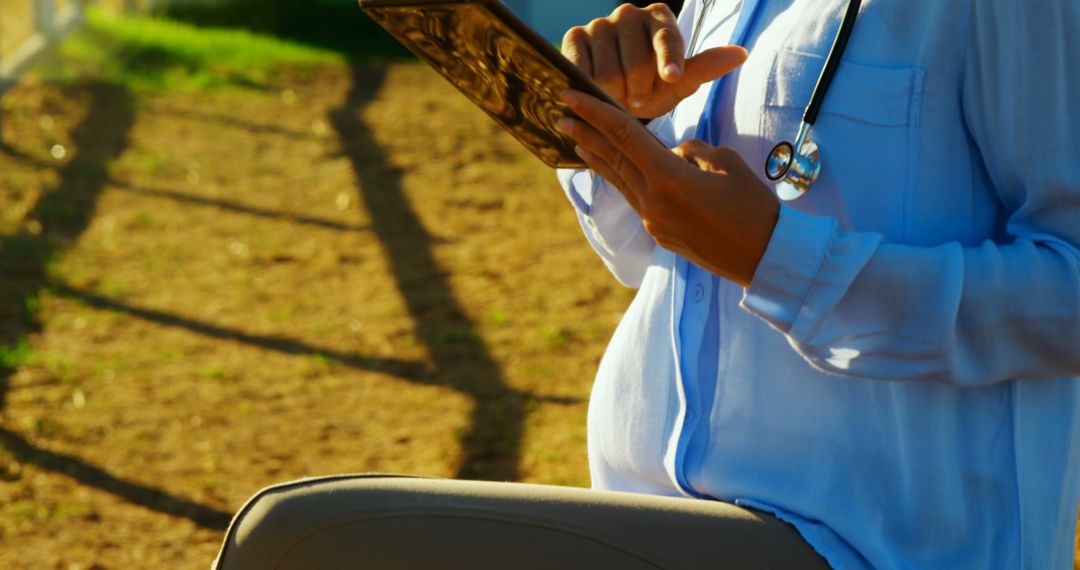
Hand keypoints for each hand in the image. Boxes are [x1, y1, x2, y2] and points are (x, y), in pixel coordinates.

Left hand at [556, 89, 779, 286]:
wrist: (765, 257)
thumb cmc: (753, 206)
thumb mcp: (725, 162)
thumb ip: (692, 150)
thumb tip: (674, 153)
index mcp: (668, 178)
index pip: (623, 135)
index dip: (594, 112)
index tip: (571, 96)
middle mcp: (653, 201)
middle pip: (612, 158)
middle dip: (585, 133)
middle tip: (561, 114)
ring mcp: (654, 221)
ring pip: (620, 181)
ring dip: (597, 158)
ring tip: (575, 140)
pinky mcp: (660, 234)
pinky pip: (637, 198)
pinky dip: (622, 179)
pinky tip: (614, 170)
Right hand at [561, 3, 747, 118]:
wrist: (613, 96)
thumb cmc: (651, 87)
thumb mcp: (679, 83)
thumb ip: (705, 68)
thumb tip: (741, 54)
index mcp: (660, 18)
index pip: (667, 38)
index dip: (669, 60)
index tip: (671, 78)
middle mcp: (629, 13)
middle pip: (636, 62)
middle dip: (639, 91)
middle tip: (637, 97)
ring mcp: (599, 24)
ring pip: (608, 72)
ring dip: (614, 95)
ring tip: (617, 95)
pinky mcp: (573, 38)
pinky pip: (581, 70)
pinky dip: (589, 88)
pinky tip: (594, 91)